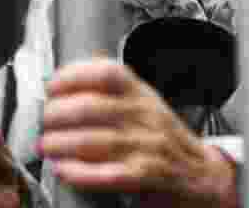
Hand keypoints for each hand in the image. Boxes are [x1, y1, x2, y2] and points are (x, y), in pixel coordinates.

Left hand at [39, 58, 238, 207]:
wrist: (203, 176)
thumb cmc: (166, 140)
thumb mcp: (146, 105)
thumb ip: (115, 92)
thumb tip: (68, 80)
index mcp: (142, 94)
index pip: (107, 73)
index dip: (74, 75)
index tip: (52, 85)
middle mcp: (145, 116)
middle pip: (93, 107)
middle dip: (59, 114)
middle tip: (44, 121)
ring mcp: (147, 146)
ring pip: (96, 140)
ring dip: (63, 143)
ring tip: (46, 145)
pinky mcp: (147, 177)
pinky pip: (108, 173)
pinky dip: (81, 172)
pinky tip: (64, 170)